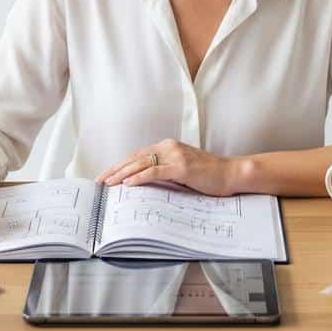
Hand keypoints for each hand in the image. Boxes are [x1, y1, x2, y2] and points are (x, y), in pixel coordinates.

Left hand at [97, 138, 243, 195]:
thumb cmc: (209, 176)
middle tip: (99, 181)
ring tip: (108, 183)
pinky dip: (140, 177)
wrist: (231, 173)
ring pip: (142, 163)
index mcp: (168, 146)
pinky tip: (128, 184)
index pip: (137, 155)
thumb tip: (143, 183)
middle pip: (135, 158)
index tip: (105, 176)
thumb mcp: (182, 171)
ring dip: (122, 174)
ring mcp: (176, 155)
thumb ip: (164, 172)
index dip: (119, 165)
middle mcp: (169, 147)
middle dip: (115, 170)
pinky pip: (155, 172)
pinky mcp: (182, 167)